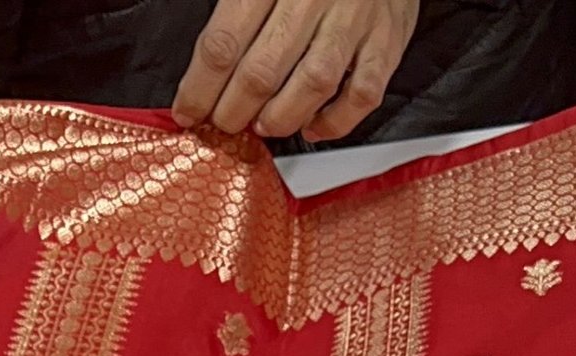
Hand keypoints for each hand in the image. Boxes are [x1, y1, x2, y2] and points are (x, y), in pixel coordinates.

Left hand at [172, 0, 418, 141]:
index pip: (223, 44)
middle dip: (233, 112)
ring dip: (278, 119)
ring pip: (309, 87)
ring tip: (262, 125)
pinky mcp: (387, 38)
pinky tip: (312, 124)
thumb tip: (202, 70)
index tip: (188, 110)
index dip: (199, 89)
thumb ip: (233, 12)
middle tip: (225, 122)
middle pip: (261, 74)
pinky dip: (334, 122)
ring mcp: (354, 18)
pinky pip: (360, 95)